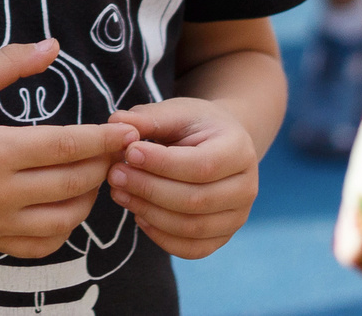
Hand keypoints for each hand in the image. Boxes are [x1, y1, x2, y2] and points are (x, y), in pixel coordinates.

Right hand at [0, 40, 137, 258]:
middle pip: (73, 184)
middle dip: (103, 164)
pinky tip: (66, 201)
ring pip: (64, 219)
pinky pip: (44, 244)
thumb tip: (53, 46)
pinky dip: (65, 226)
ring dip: (88, 197)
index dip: (103, 139)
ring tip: (93, 172)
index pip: (66, 148)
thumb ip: (10, 62)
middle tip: (118, 147)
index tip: (128, 131)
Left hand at [104, 97, 261, 260]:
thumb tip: (116, 123)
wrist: (219, 146)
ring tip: (119, 192)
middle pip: (195, 200)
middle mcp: (246, 188)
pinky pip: (191, 249)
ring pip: (190, 227)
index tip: (129, 152)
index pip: (202, 165)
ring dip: (149, 212)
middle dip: (149, 189)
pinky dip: (160, 236)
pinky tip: (138, 214)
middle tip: (115, 174)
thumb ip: (148, 118)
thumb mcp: (177, 112)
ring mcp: (237, 217)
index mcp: (239, 150)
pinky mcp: (222, 237)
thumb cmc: (195, 126)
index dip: (163, 163)